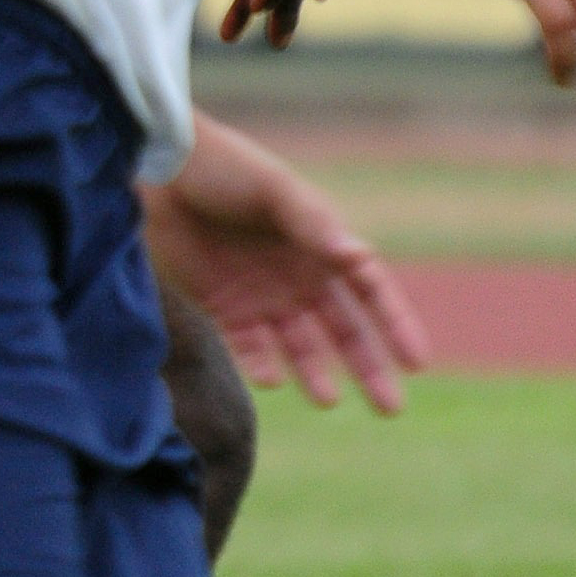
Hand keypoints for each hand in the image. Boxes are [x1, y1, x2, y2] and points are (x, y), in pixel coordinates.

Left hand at [143, 117, 428, 413]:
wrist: (158, 170)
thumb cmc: (224, 168)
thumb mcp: (273, 190)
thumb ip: (313, 224)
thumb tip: (358, 257)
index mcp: (322, 244)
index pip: (372, 292)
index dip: (397, 326)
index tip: (417, 362)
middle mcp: (299, 276)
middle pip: (344, 331)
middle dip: (369, 368)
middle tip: (391, 408)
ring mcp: (262, 295)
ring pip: (300, 347)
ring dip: (315, 375)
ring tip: (328, 401)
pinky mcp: (222, 307)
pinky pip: (248, 347)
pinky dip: (260, 365)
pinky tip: (271, 379)